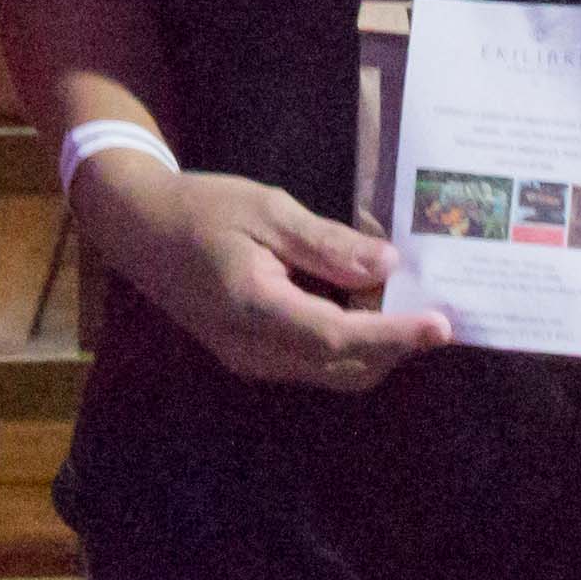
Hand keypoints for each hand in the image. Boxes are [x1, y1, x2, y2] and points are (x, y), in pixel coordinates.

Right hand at [80, 158, 452, 392]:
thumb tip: (387, 266)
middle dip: (395, 345)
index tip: (441, 325)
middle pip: (344, 366)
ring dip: (374, 346)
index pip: (339, 338)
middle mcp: (254, 351)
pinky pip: (313, 363)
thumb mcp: (269, 210)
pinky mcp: (251, 356)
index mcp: (255, 309)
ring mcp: (251, 361)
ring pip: (332, 371)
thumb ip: (328, 244)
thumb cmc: (202, 208)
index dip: (395, 335)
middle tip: (431, 305)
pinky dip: (348, 343)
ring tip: (401, 301)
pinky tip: (362, 304)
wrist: (139, 229)